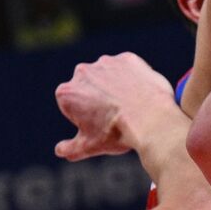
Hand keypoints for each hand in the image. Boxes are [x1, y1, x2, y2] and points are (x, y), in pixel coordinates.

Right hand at [54, 53, 180, 161]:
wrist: (150, 118)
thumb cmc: (117, 133)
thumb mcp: (89, 146)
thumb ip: (70, 149)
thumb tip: (60, 150)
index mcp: (67, 93)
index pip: (72, 104)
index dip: (86, 116)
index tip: (100, 124)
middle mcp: (82, 72)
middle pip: (89, 87)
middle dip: (98, 98)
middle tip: (116, 115)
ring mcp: (106, 63)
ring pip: (108, 75)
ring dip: (115, 86)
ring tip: (130, 105)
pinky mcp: (128, 59)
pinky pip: (128, 68)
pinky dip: (133, 78)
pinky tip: (141, 93)